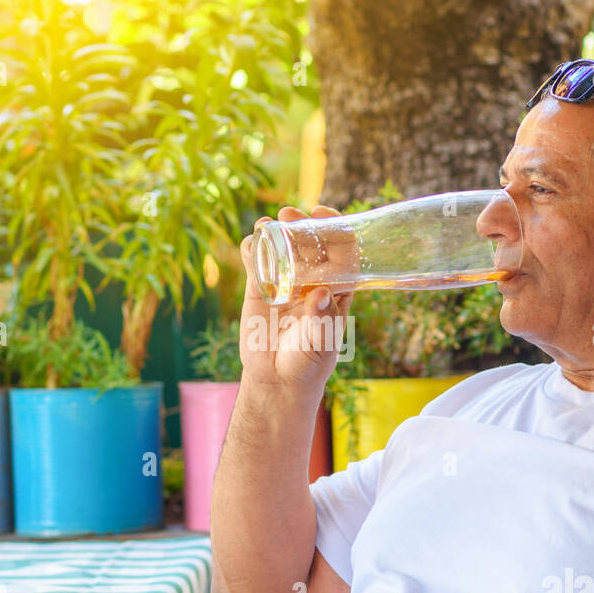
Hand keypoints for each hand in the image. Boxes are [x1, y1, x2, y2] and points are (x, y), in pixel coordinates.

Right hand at [238, 206, 354, 393]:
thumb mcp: (319, 344)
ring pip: (282, 247)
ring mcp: (286, 281)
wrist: (277, 379)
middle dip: (301, 223)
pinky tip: (251, 241)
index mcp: (338, 287)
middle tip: (289, 213)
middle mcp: (313, 279)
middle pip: (310, 242)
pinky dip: (252, 249)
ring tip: (267, 223)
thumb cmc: (308, 362)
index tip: (323, 215)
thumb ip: (320, 320)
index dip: (336, 229)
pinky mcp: (259, 288)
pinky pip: (256, 262)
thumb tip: (320, 292)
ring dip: (276, 230)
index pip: (342, 251)